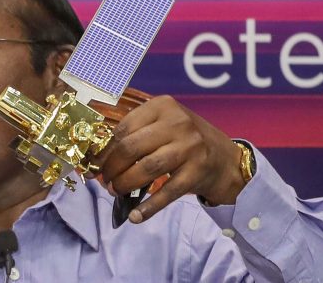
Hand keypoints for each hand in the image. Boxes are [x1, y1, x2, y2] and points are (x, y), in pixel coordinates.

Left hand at [92, 95, 245, 223]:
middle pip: (130, 148)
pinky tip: (135, 216)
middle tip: (105, 180)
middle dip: (111, 168)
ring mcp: (189, 148)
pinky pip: (167, 193)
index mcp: (162, 106)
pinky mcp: (197, 172)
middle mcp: (177, 123)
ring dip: (124, 184)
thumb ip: (136, 133)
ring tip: (116, 191)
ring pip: (145, 168)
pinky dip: (148, 207)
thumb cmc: (186, 140)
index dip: (104, 149)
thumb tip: (99, 155)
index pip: (123, 128)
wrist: (228, 159)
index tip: (94, 163)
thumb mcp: (164, 124)